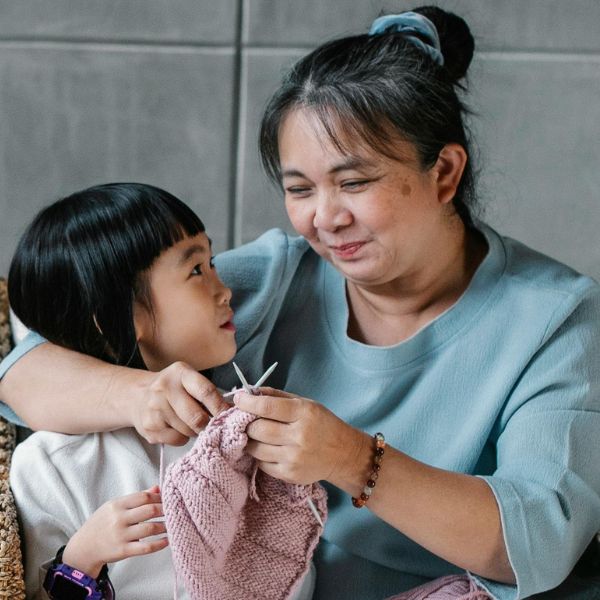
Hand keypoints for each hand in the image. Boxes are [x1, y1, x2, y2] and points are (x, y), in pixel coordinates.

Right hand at [62, 486, 167, 577]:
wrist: (83, 548)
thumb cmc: (101, 524)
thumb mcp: (114, 507)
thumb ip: (136, 498)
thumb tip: (157, 488)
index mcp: (117, 505)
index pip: (144, 497)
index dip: (159, 497)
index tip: (168, 499)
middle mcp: (119, 519)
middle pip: (149, 510)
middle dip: (165, 510)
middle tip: (175, 511)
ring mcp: (121, 535)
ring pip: (150, 528)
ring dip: (165, 526)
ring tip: (173, 524)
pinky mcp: (123, 551)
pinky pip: (145, 547)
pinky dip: (159, 544)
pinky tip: (167, 541)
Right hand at [132, 362, 229, 444]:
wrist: (137, 396)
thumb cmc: (172, 389)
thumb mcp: (188, 380)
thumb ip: (208, 393)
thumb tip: (232, 411)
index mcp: (180, 373)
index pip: (206, 391)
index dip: (220, 407)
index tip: (229, 416)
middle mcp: (165, 388)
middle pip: (197, 417)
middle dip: (208, 424)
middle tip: (212, 425)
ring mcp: (154, 409)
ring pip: (188, 431)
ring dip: (194, 431)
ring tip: (188, 422)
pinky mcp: (149, 427)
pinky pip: (176, 440)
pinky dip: (182, 438)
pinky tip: (175, 427)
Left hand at [234, 387, 365, 484]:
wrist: (343, 454)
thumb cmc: (322, 424)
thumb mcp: (305, 403)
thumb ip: (277, 396)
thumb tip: (249, 392)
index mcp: (304, 413)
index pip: (267, 407)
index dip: (248, 402)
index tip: (239, 398)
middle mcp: (299, 436)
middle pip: (258, 429)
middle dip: (248, 423)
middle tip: (247, 420)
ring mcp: (294, 458)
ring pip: (256, 449)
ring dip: (251, 440)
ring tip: (257, 435)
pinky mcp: (290, 474)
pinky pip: (262, 464)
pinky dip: (261, 455)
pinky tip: (269, 449)